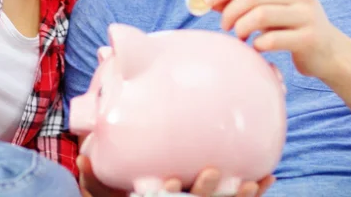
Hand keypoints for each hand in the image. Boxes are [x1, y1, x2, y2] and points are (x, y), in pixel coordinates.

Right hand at [78, 156, 273, 196]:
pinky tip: (267, 177)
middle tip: (212, 171)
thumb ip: (93, 177)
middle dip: (206, 191)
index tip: (171, 182)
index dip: (167, 195)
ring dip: (237, 196)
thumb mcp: (103, 192)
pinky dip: (255, 192)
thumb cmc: (122, 196)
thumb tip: (82, 157)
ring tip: (250, 183)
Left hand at [207, 0, 345, 78]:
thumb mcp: (270, 7)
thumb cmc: (291, 27)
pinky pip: (271, 40)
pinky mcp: (309, 38)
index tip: (207, 1)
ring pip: (260, 15)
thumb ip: (243, 0)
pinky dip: (257, 44)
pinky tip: (257, 47)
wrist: (329, 52)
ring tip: (240, 36)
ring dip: (241, 27)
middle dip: (230, 10)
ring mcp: (308, 14)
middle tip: (224, 26)